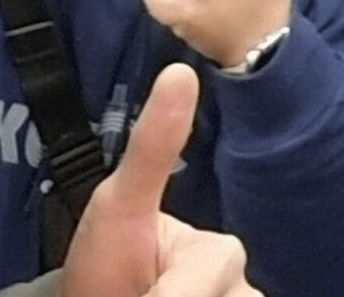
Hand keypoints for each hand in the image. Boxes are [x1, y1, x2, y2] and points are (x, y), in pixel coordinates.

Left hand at [62, 64, 263, 296]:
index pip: (214, 271)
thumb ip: (153, 146)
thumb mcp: (120, 204)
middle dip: (170, 295)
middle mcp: (241, 289)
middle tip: (140, 293)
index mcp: (220, 254)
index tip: (135, 291)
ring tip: (146, 293)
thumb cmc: (103, 264)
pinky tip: (155, 294)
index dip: (169, 290)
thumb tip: (181, 69)